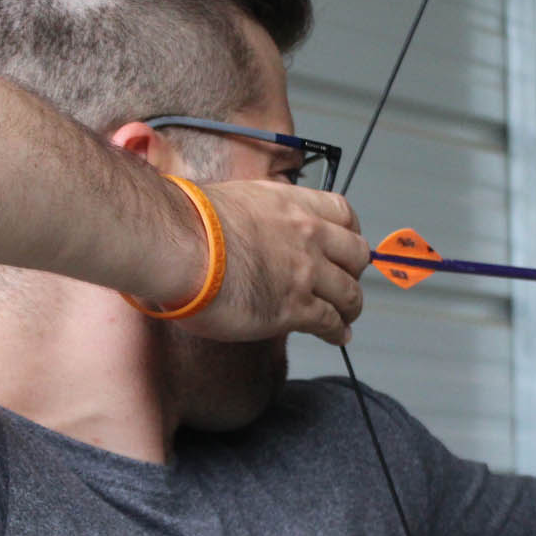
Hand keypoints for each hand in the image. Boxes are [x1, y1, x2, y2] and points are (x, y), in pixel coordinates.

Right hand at [172, 179, 368, 345]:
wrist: (179, 245)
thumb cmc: (189, 223)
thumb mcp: (234, 199)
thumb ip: (257, 214)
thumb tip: (249, 226)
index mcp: (291, 204)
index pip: (343, 213)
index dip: (351, 232)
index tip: (347, 245)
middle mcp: (307, 234)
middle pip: (356, 254)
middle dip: (354, 270)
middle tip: (346, 281)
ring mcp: (305, 272)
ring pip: (349, 292)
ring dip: (351, 306)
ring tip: (347, 316)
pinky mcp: (293, 308)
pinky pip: (330, 321)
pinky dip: (338, 331)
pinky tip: (338, 336)